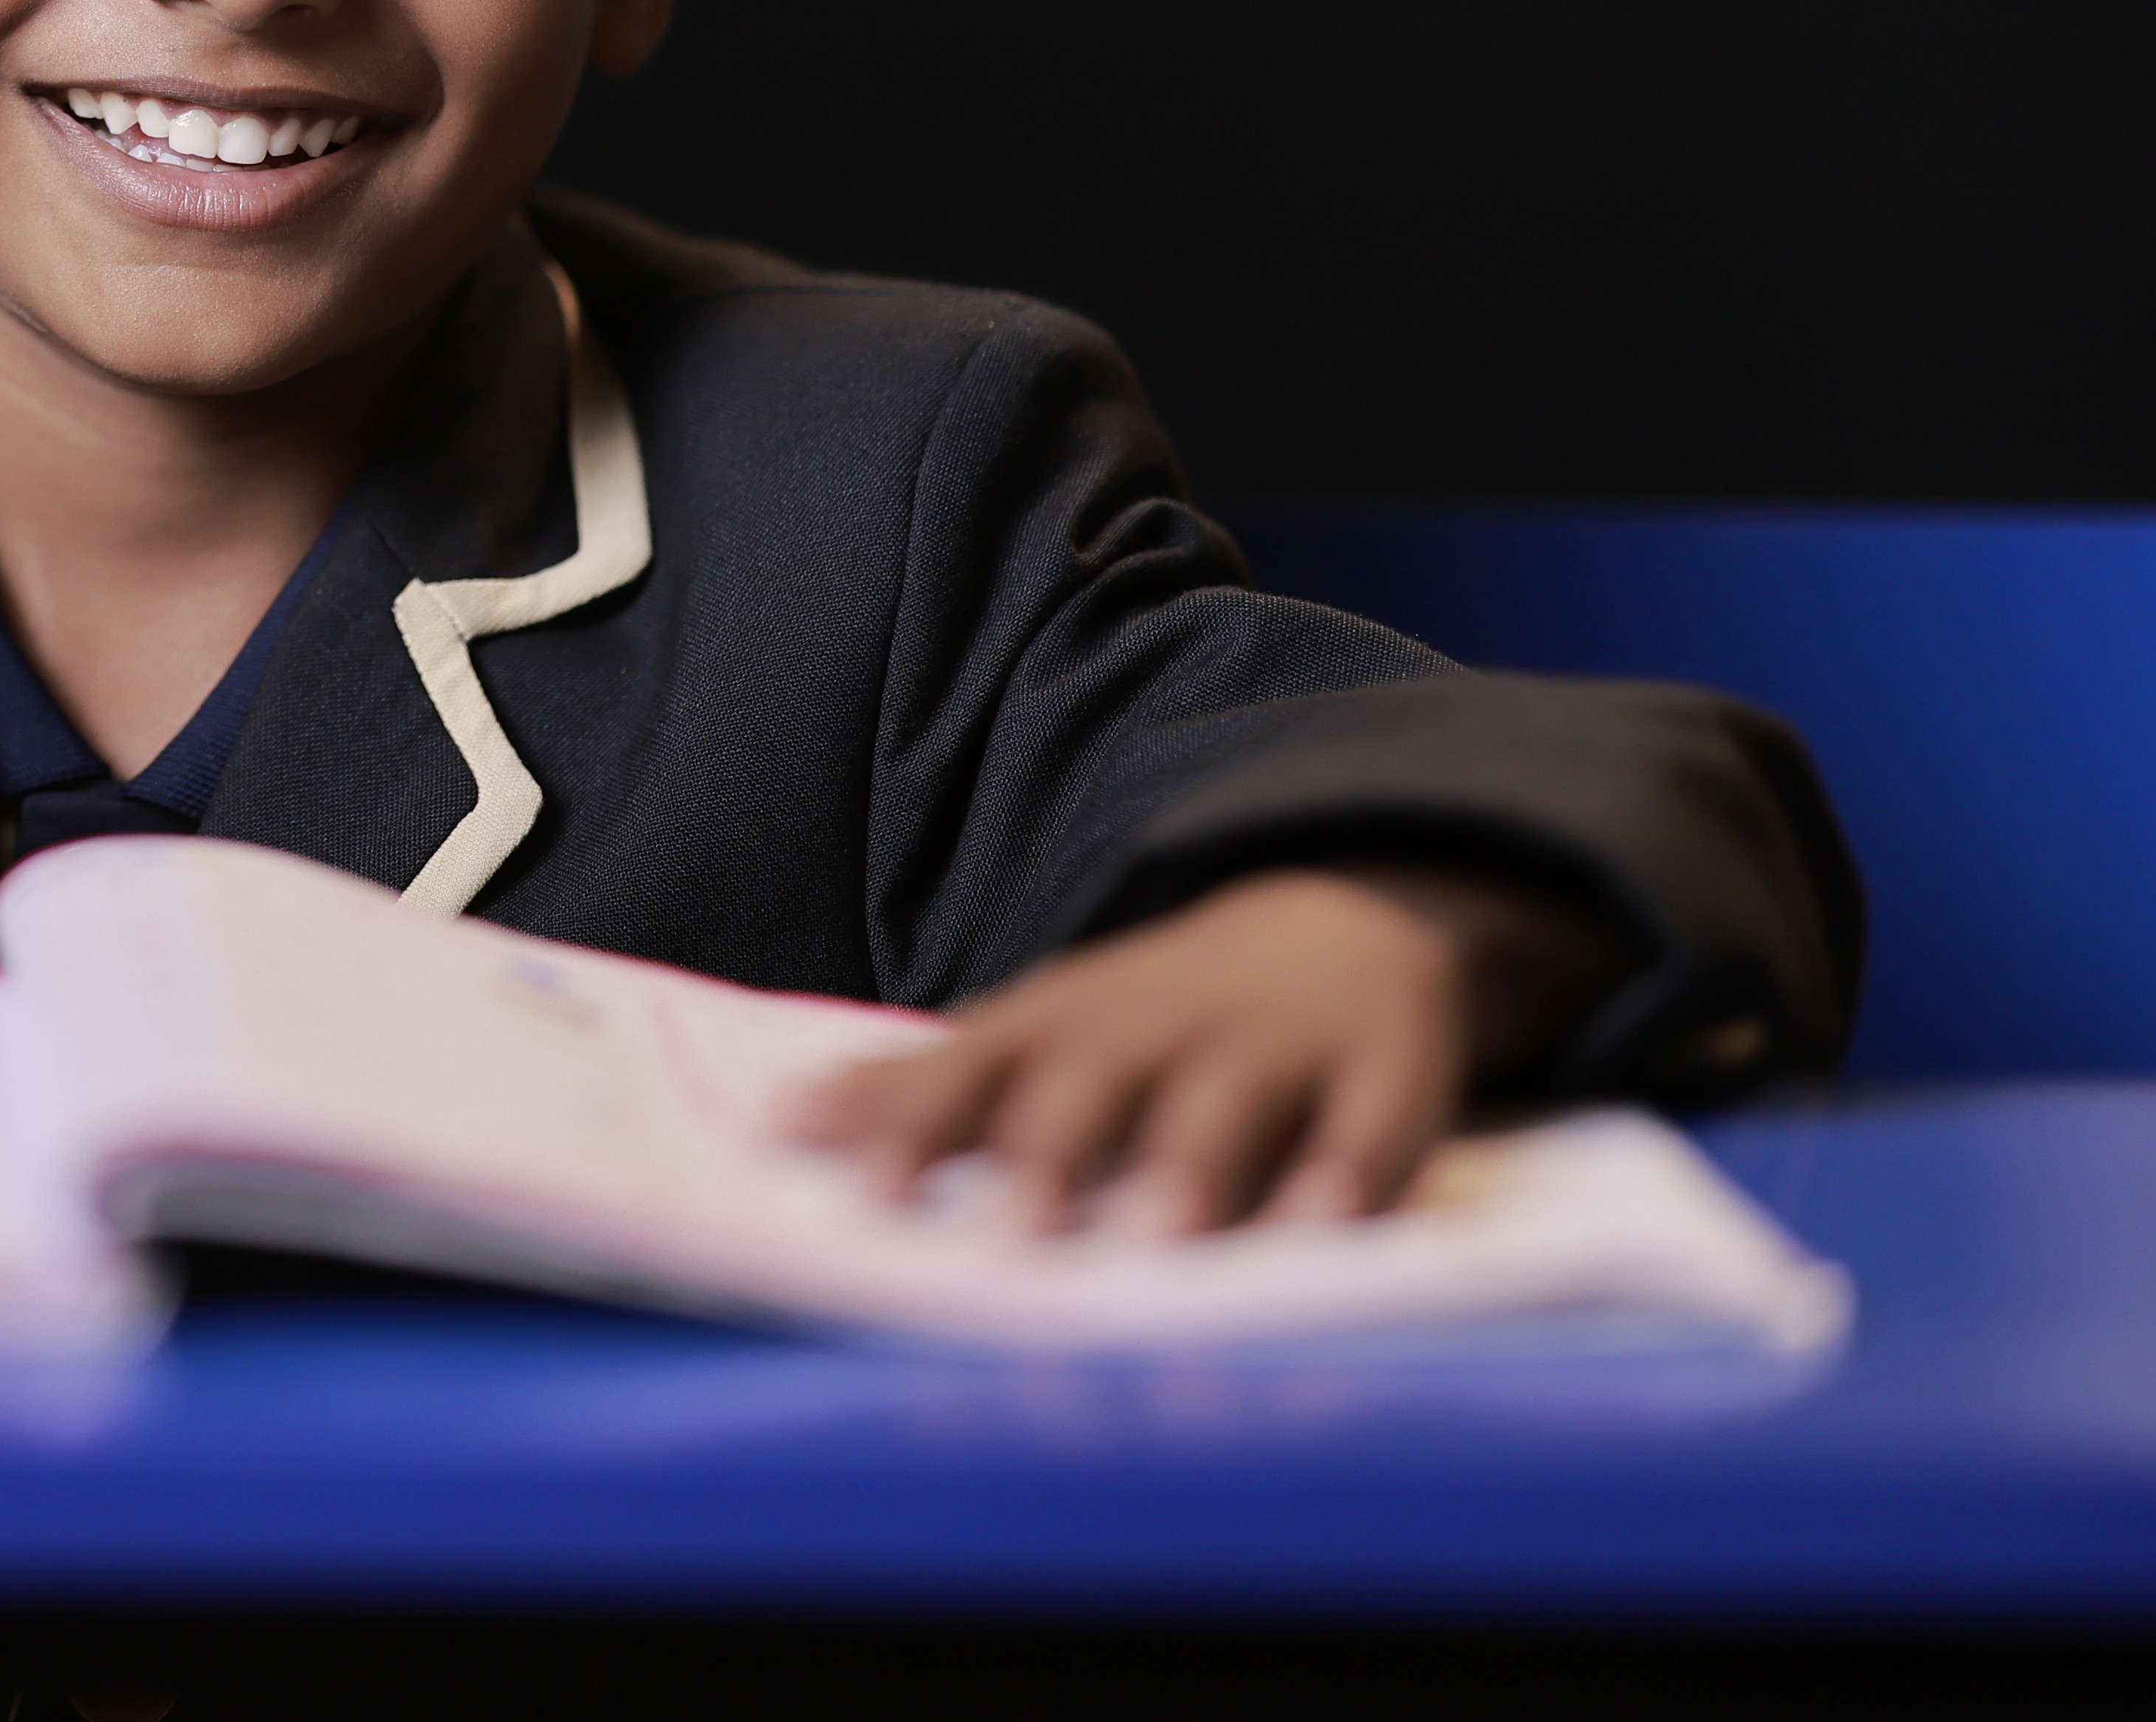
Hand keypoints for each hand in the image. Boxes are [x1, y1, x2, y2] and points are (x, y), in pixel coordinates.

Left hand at [779, 866, 1627, 1232]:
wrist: (1344, 914)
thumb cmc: (1154, 1017)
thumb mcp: (1036, 1034)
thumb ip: (917, 1088)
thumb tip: (772, 1125)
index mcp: (1065, 1023)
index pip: (975, 1066)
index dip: (919, 1125)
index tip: (862, 1192)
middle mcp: (1159, 1027)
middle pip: (1095, 1077)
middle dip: (1050, 1149)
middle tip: (1010, 1234)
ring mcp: (1274, 1044)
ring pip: (1227, 1102)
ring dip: (1190, 1167)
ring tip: (1157, 1240)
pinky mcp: (1382, 1075)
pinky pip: (1371, 1125)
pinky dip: (1352, 1174)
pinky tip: (1330, 1228)